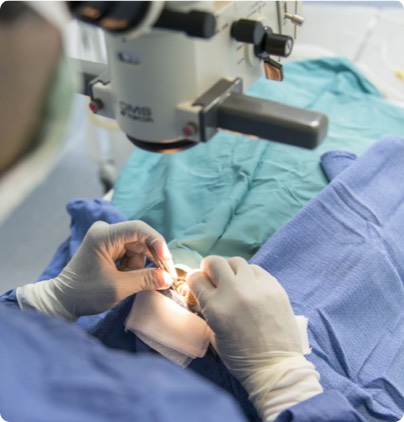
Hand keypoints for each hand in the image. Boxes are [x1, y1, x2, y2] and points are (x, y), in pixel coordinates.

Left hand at [17, 221, 174, 319]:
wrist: (63, 300)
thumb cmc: (86, 293)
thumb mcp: (118, 288)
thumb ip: (145, 280)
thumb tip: (168, 278)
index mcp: (103, 235)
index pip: (138, 229)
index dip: (156, 242)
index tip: (166, 260)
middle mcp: (106, 231)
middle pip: (141, 239)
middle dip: (153, 258)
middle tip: (165, 277)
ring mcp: (108, 238)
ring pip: (139, 248)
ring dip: (141, 266)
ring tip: (129, 282)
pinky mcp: (110, 247)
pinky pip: (132, 253)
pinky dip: (135, 266)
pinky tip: (127, 278)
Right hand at [187, 256, 322, 420]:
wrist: (276, 367)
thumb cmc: (240, 357)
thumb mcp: (213, 334)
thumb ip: (207, 308)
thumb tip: (203, 290)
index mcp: (215, 307)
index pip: (196, 278)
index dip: (195, 281)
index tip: (199, 285)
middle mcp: (235, 292)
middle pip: (215, 261)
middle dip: (210, 268)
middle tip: (214, 278)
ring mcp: (257, 287)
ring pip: (236, 261)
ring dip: (231, 270)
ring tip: (235, 283)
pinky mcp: (274, 286)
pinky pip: (256, 270)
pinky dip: (250, 276)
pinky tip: (252, 288)